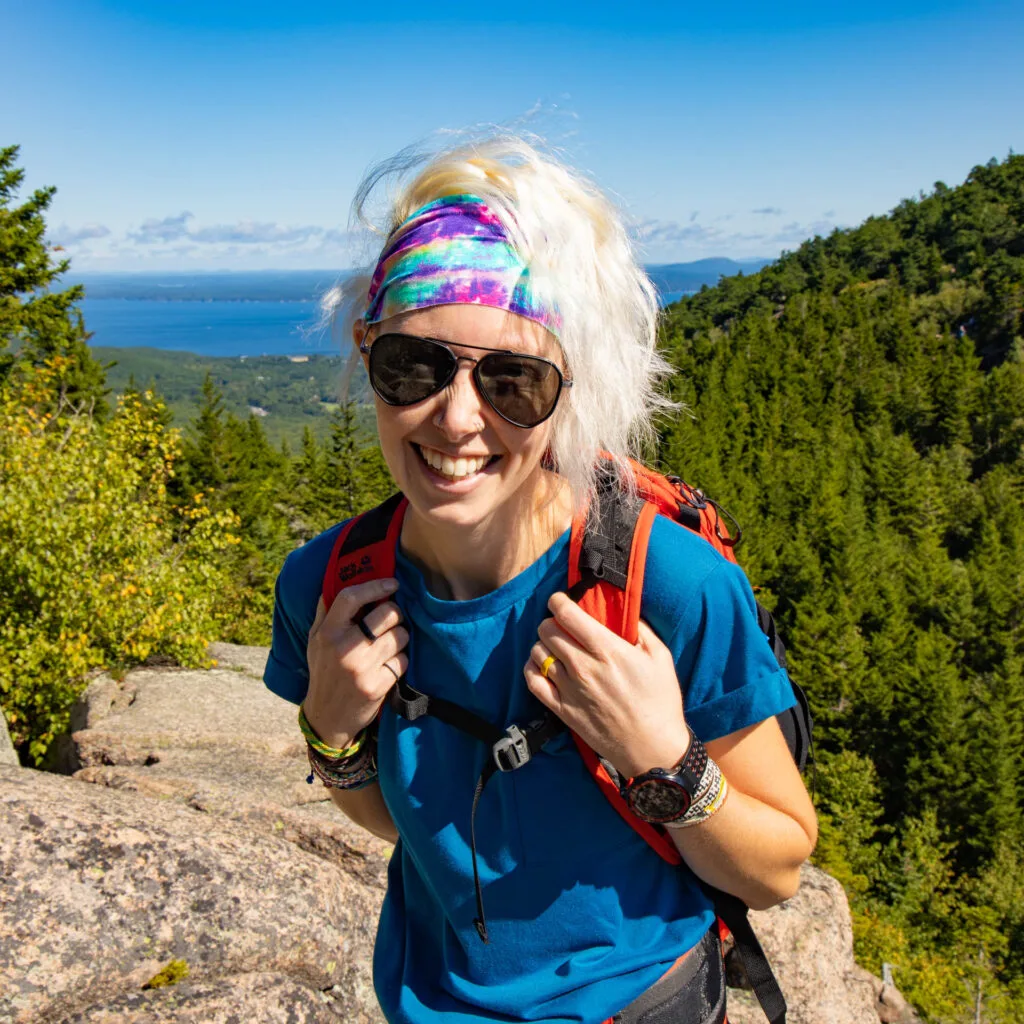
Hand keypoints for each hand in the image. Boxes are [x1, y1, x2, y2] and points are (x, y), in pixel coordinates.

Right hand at [303, 578, 407, 749]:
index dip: (375, 586)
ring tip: (388, 647)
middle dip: (395, 614)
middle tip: (391, 622)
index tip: (392, 583)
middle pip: (387, 614)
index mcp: (327, 633)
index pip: (351, 597)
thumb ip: (326, 612)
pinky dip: (401, 662)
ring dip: (400, 639)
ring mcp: (361, 668)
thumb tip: (337, 580)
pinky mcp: (377, 686)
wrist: (327, 717)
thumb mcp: (315, 642)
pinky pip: (404, 661)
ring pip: (401, 636)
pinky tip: (389, 667)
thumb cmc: (324, 672)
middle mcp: (344, 648)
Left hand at [524, 592, 689, 778]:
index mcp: (607, 650)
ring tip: (555, 648)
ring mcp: (569, 689)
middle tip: (562, 626)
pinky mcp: (562, 710)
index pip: (567, 615)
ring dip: (544, 645)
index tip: (560, 600)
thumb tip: (624, 613)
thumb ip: (641, 630)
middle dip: (552, 622)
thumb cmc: (661, 702)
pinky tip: (543, 667)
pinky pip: (533, 682)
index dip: (558, 601)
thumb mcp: (661, 658)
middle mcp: (583, 667)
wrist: (653, 750)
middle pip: (547, 630)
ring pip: (538, 653)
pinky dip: (532, 669)